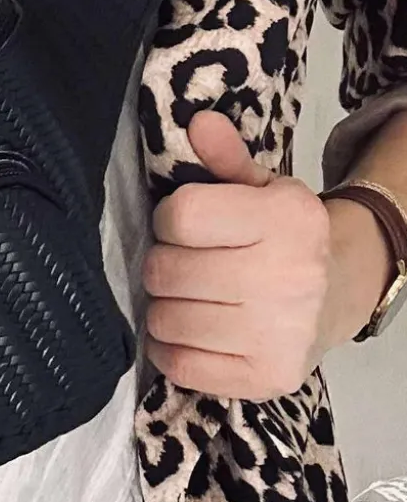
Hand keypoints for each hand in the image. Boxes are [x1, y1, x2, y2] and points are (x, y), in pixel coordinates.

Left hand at [142, 111, 388, 400]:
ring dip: (165, 309)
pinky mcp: (266, 378)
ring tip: (192, 299)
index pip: (181, 215)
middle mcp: (288, 277)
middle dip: (164, 266)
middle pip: (166, 271)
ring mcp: (280, 333)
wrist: (337, 293)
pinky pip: (179, 366)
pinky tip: (194, 333)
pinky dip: (172, 350)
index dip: (170, 220)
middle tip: (187, 267)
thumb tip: (198, 124)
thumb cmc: (281, 237)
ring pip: (166, 320)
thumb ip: (224, 160)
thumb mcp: (260, 188)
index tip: (187, 227)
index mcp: (286, 219)